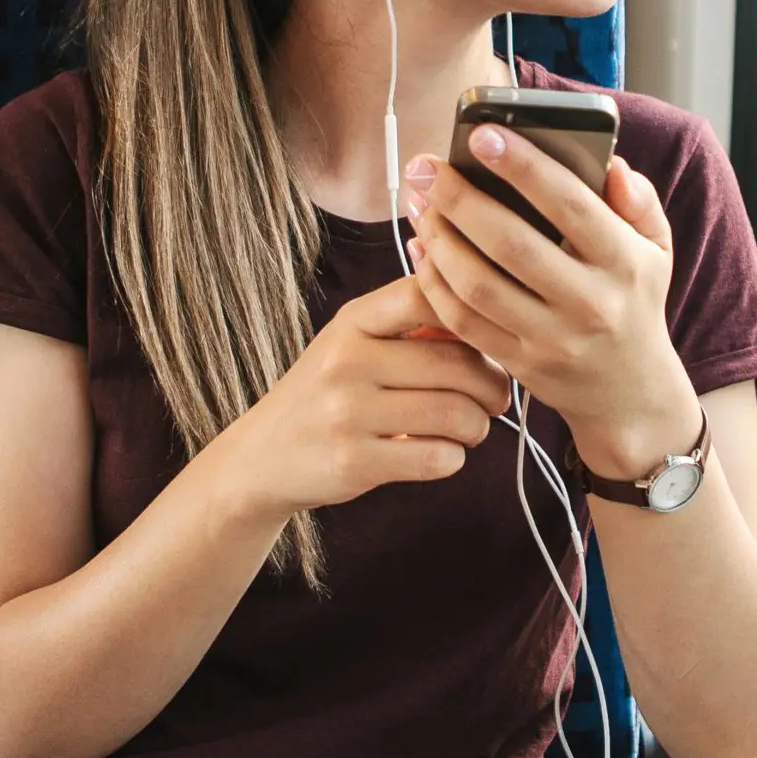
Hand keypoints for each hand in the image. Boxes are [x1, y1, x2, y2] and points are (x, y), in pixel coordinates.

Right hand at [205, 276, 510, 520]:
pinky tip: (442, 453)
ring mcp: (347, 412)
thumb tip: (491, 320)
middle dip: (493, 386)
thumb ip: (414, 327)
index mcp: (353, 321)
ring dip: (478, 427)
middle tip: (495, 399)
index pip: (429, 294)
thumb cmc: (328, 394)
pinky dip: (453, 458)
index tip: (490, 339)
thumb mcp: (355, 344)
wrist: (260, 457)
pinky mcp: (353, 462)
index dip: (474, 314)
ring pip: (456, 414)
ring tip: (471, 428)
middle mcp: (347, 360)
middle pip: (458, 364)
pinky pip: (438, 458)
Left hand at [403, 127, 700, 482]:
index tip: (482, 133)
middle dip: (459, 198)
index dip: (523, 166)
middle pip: (510, 244)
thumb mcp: (655, 250)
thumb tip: (611, 164)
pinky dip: (435, 283)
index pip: (570, 205)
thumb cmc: (634, 303)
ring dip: (439, 238)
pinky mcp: (519, 365)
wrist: (629, 395)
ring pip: (478, 285)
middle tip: (425, 166)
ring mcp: (551, 339)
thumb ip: (639, 202)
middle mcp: (589, 303)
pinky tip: (422, 248)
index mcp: (624, 263)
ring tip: (418, 202)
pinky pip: (464, 322)